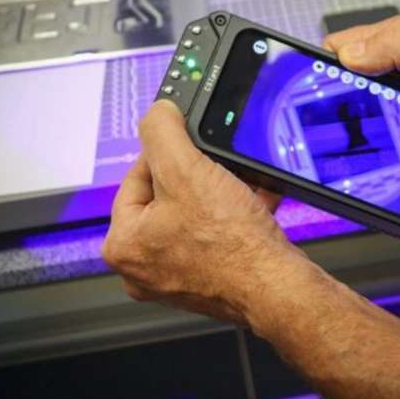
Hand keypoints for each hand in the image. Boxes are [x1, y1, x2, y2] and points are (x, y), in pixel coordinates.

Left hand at [102, 100, 310, 324]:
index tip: (189, 146)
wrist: (276, 286)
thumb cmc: (231, 244)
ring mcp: (176, 278)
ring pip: (194, 216)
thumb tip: (156, 113)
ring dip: (220, 195)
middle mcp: (143, 268)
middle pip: (167, 198)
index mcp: (123, 245)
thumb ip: (162, 132)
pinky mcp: (207, 282)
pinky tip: (254, 204)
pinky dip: (233, 218)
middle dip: (199, 177)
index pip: (136, 178)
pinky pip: (214, 237)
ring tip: (240, 187)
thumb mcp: (187, 169)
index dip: (167, 155)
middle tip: (218, 171)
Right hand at [324, 15, 399, 128]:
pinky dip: (383, 118)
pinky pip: (389, 105)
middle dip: (340, 94)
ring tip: (357, 131)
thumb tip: (348, 54)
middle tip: (338, 121)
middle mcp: (398, 55)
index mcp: (395, 39)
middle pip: (350, 73)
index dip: (324, 67)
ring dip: (363, 109)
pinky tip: (384, 133)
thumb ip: (394, 48)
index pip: (340, 47)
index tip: (317, 92)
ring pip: (368, 92)